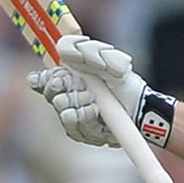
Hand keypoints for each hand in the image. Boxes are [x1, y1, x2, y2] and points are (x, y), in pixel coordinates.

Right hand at [30, 35, 174, 148]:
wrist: (142, 108)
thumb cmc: (125, 84)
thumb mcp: (111, 61)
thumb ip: (88, 51)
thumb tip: (61, 48)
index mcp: (69, 79)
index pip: (41, 80)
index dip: (41, 79)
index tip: (56, 76)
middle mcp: (68, 98)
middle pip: (51, 94)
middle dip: (65, 88)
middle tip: (84, 88)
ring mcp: (74, 117)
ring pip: (61, 110)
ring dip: (77, 103)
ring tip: (94, 100)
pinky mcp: (83, 135)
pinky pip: (73, 128)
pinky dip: (84, 118)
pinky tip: (95, 112)